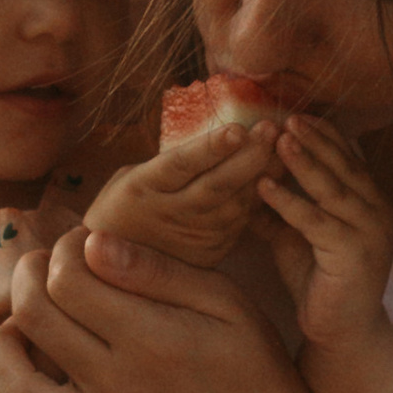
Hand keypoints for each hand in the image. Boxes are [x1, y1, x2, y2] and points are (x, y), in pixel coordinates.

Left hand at [0, 224, 306, 392]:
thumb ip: (155, 271)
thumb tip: (89, 244)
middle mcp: (117, 390)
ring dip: (0, 347)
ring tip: (16, 326)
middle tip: (44, 268)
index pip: (69, 279)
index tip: (81, 245)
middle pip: (36, 320)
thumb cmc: (248, 360)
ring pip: (18, 391)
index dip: (64, 250)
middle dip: (29, 278)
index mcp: (150, 340)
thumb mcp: (222, 298)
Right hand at [83, 108, 278, 271]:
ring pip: (234, 206)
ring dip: (260, 177)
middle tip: (272, 130)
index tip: (237, 128)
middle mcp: (169, 214)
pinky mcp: (209, 253)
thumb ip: (169, 162)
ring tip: (282, 148)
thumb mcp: (130, 177)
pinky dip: (256, 199)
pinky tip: (272, 176)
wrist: (110, 264)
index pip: (180, 166)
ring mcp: (191, 237)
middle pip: (216, 187)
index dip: (210, 148)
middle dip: (248, 157)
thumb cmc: (122, 206)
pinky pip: (238, 223)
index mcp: (142, 188)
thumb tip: (216, 139)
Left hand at [259, 112, 392, 354]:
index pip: (349, 159)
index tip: (296, 114)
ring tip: (278, 139)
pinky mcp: (354, 255)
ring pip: (333, 189)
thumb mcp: (297, 235)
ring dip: (305, 162)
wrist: (340, 332)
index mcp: (371, 203)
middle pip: (344, 167)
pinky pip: (317, 222)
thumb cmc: (320, 281)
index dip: (324, 136)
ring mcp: (371, 233)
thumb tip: (249, 178)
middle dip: (314, 140)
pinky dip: (289, 203)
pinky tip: (264, 186)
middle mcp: (378, 213)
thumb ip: (282, 207)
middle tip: (287, 117)